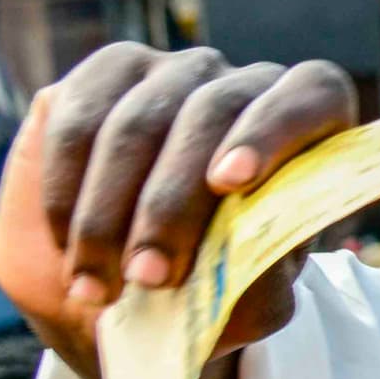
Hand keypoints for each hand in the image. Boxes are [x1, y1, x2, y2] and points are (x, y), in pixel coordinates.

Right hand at [0, 47, 357, 376]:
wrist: (137, 295)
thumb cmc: (216, 290)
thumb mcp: (252, 304)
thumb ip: (264, 283)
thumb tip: (251, 264)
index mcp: (309, 125)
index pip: (312, 93)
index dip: (272, 130)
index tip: (230, 184)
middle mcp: (244, 86)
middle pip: (210, 113)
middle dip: (170, 204)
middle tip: (148, 277)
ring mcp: (171, 74)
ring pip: (135, 122)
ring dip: (108, 212)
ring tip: (96, 286)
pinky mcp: (101, 78)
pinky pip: (77, 121)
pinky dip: (66, 191)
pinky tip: (67, 246)